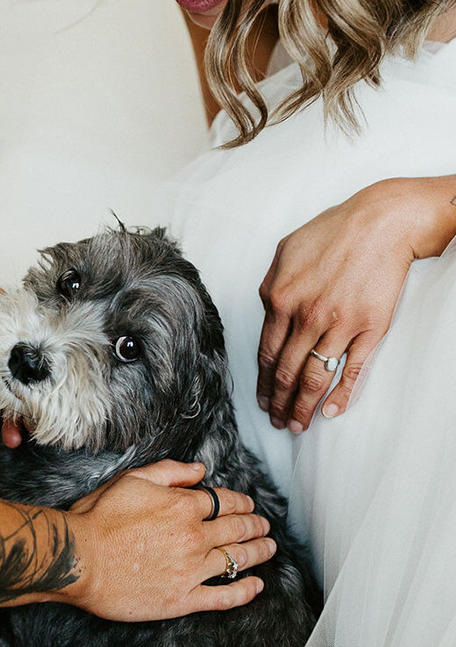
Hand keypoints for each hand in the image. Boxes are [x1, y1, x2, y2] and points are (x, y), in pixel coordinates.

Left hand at [0, 244, 23, 445]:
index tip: (47, 403)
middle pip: (20, 382)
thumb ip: (0, 315)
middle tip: (34, 428)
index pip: (32, 358)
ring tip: (14, 437)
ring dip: (9, 418)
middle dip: (28, 407)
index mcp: (10, 325)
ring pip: (1, 395)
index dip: (41, 382)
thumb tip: (25, 336)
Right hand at [62, 460, 274, 620]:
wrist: (79, 559)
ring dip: (259, 552)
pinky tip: (256, 586)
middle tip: (265, 526)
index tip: (249, 505)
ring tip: (269, 548)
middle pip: (237, 529)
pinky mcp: (183, 598)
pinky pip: (224, 596)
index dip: (242, 502)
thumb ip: (170, 472)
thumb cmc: (99, 518)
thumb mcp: (133, 480)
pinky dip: (245, 591)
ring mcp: (191, 570)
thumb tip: (200, 470)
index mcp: (184, 506)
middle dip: (256, 525)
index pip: (225, 502)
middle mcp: (194, 537)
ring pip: (238, 559)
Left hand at [257, 176, 455, 431]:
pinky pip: (351, 371)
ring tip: (298, 424)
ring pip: (315, 377)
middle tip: (277, 421)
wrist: (382, 222)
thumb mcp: (286, 250)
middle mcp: (306, 316)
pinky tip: (331, 413)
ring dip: (304, 407)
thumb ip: (271, 285)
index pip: (268, 352)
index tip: (263, 399)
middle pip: (287, 372)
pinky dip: (340, 396)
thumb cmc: (335, 231)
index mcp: (281, 298)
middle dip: (279, 402)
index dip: (265, 381)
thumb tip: (266, 311)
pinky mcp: (369, 329)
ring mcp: (339, 325)